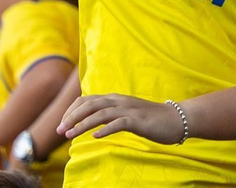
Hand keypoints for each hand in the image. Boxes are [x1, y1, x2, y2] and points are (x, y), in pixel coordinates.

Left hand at [60, 93, 185, 143]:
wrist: (176, 119)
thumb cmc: (150, 119)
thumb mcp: (126, 114)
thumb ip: (111, 115)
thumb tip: (92, 123)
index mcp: (115, 99)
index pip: (87, 100)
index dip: (72, 110)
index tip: (61, 123)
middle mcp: (119, 101)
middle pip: (89, 105)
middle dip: (72, 117)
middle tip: (59, 130)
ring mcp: (129, 109)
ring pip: (100, 114)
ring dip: (82, 124)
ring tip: (70, 135)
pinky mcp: (138, 120)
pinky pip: (119, 123)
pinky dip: (105, 129)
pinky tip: (95, 137)